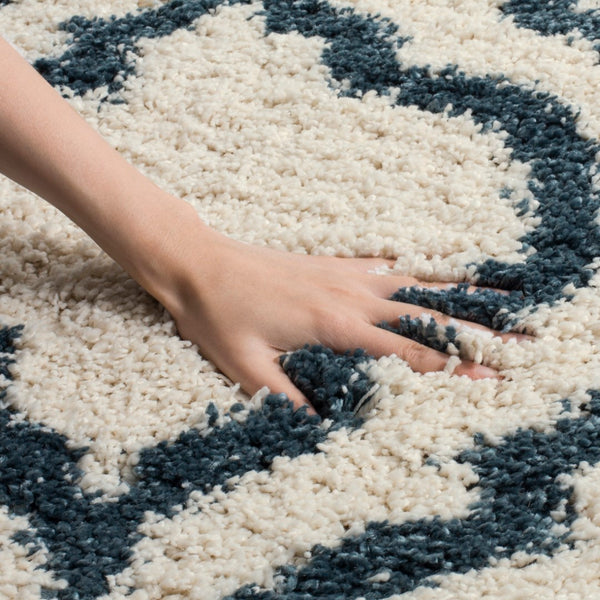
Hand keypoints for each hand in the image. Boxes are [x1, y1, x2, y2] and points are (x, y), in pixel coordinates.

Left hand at [164, 221, 516, 411]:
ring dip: (454, 295)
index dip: (450, 368)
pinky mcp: (332, 264)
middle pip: (424, 315)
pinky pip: (386, 266)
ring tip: (494, 297)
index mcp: (334, 326)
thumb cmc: (219, 316)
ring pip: (413, 284)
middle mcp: (349, 296)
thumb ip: (289, 401)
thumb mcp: (248, 370)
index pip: (406, 352)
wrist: (198, 264)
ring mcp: (344, 275)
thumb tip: (325, 431)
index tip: (488, 378)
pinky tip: (429, 272)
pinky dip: (417, 271)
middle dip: (471, 332)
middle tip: (513, 342)